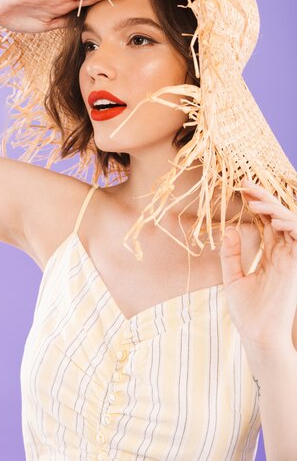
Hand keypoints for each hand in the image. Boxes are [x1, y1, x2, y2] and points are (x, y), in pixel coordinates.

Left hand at [219, 178, 296, 351]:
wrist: (257, 335)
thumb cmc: (247, 312)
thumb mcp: (233, 277)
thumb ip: (232, 254)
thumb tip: (230, 229)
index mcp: (271, 257)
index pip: (267, 223)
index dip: (257, 204)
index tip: (241, 189)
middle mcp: (283, 254)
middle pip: (278, 217)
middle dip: (264, 198)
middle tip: (245, 184)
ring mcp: (291, 259)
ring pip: (290, 222)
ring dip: (274, 208)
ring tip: (253, 203)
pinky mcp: (296, 265)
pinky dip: (289, 223)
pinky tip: (271, 218)